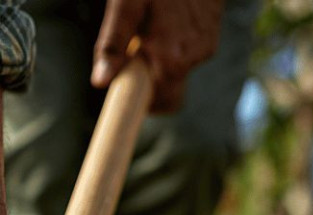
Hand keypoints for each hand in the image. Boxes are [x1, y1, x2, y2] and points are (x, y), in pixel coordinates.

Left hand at [90, 0, 223, 111]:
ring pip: (177, 67)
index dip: (144, 106)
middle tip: (133, 53)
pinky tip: (165, 18)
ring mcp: (207, 44)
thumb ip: (113, 44)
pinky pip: (189, 50)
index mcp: (172, 57)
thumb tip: (100, 82)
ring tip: (148, 26)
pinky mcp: (212, 32)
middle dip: (149, 79)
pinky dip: (173, 44)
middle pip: (169, 89)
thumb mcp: (126, 5)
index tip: (129, 96)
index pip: (163, 104)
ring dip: (160, 57)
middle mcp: (194, 57)